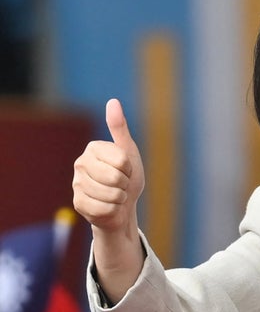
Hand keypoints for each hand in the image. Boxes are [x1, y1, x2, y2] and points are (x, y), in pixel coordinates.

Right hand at [73, 98, 144, 232]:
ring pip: (109, 194)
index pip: (121, 160)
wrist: (124, 205)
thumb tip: (113, 101)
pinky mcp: (78, 203)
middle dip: (125, 184)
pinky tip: (109, 206)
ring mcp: (77, 184)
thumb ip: (119, 128)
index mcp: (93, 148)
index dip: (129, 169)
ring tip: (116, 195)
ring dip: (119, 198)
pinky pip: (103, 208)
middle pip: (114, 178)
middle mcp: (80, 164)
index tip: (126, 170)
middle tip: (121, 184)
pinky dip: (113, 210)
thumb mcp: (128, 151)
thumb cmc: (128, 176)